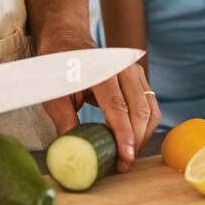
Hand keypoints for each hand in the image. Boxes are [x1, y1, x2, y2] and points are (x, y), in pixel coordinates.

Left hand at [37, 30, 159, 172]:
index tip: (126, 157)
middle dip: (135, 141)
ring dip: (143, 136)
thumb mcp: (53, 94)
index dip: (123, 135)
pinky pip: (150, 105)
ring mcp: (134, 70)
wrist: (68, 39)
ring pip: (150, 109)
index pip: (117, 107)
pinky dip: (146, 125)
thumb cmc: (58, 67)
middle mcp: (122, 68)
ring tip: (127, 156)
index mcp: (99, 70)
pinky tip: (133, 140)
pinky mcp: (139, 77)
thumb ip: (64, 120)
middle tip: (123, 165)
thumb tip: (74, 150)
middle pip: (139, 110)